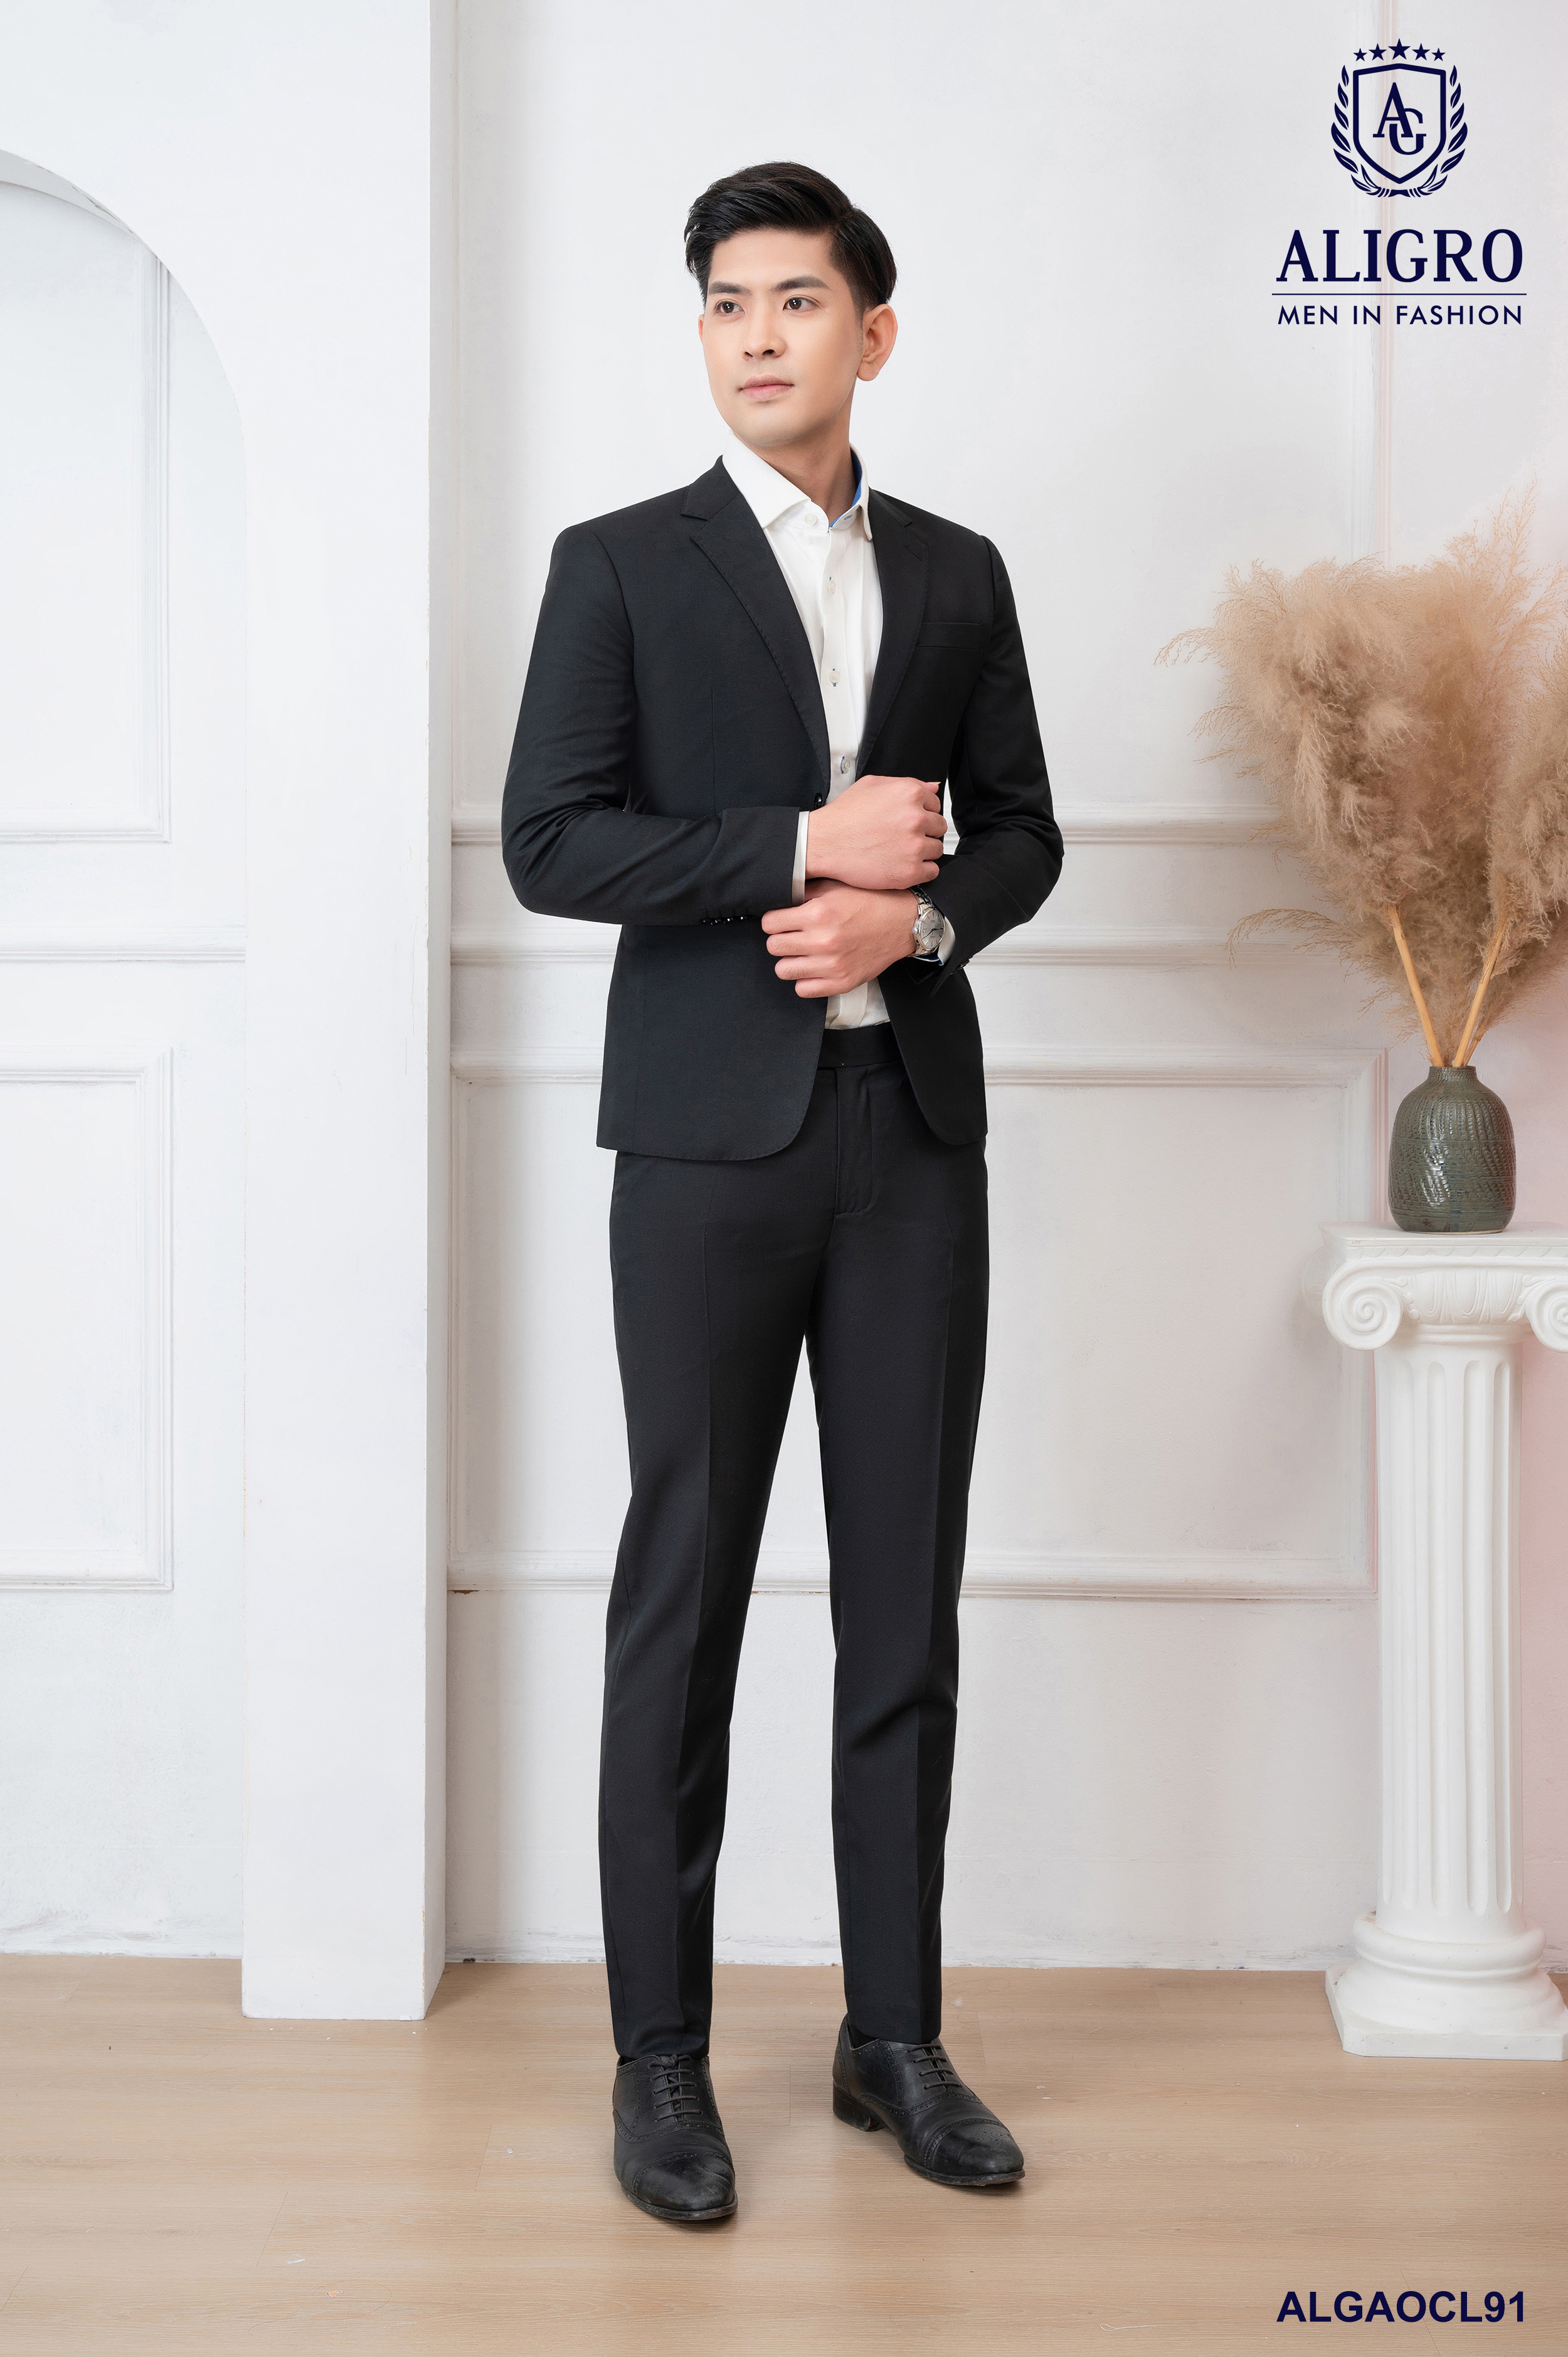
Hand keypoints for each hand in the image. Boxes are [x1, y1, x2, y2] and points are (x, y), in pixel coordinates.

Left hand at [762, 881, 918, 998]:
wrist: (902, 924)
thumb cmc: (869, 902)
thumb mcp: (836, 886)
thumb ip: (805, 891)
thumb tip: (779, 896)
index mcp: (818, 913)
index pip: (769, 924)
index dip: (774, 921)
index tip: (782, 921)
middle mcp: (823, 940)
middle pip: (773, 947)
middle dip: (780, 939)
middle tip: (792, 936)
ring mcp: (832, 965)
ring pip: (784, 970)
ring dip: (790, 961)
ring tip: (802, 953)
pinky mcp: (841, 982)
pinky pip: (803, 989)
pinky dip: (805, 980)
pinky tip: (814, 968)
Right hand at [804, 773, 944, 889]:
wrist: (823, 844)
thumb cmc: (843, 816)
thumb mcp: (872, 785)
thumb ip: (906, 784)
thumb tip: (933, 787)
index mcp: (909, 794)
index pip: (936, 805)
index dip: (922, 814)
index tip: (909, 822)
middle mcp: (916, 818)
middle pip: (938, 828)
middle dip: (925, 832)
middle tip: (903, 838)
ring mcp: (914, 846)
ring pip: (936, 850)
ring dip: (922, 852)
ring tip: (899, 852)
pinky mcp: (910, 871)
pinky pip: (932, 871)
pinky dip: (920, 871)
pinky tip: (902, 866)